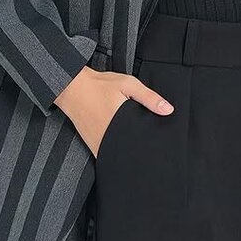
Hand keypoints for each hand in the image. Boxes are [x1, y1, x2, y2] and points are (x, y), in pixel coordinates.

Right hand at [54, 65, 174, 157]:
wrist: (72, 87)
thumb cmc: (100, 85)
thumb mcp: (128, 84)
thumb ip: (149, 98)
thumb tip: (168, 110)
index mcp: (120, 121)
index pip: (141, 142)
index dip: (151, 146)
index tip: (160, 148)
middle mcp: (108, 136)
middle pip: (130, 152)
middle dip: (141, 151)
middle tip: (151, 149)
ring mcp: (98, 143)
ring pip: (118, 156)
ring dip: (128, 154)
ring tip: (138, 149)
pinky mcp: (91, 144)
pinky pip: (106, 154)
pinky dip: (115, 152)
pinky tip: (122, 147)